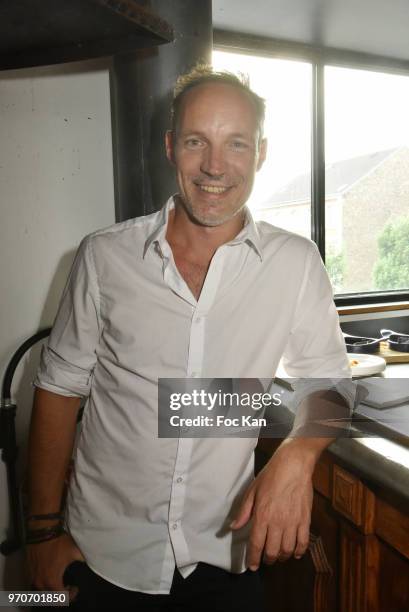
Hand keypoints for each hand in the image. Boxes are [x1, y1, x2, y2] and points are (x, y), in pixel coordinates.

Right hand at [26, 532, 85, 602]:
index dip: (70, 596)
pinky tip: (49, 576)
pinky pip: (35, 583)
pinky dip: (43, 584)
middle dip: (61, 595)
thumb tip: (92, 564)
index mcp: (52, 580)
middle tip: (68, 587)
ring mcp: (32, 577)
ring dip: (51, 590)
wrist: (42, 531)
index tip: (75, 588)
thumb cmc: (59, 543)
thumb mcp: (75, 551)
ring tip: (59, 582)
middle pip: (51, 598)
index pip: (61, 598)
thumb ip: (83, 560)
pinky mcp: (28, 571)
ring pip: (42, 591)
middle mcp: (40, 582)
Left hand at [230, 441, 313, 569]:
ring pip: (287, 550)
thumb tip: (234, 527)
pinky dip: (299, 551)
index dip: (253, 558)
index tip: (252, 566)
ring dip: (282, 557)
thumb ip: (244, 512)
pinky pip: (303, 542)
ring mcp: (293, 522)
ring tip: (278, 556)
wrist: (293, 466)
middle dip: (267, 560)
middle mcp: (277, 522)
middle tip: (265, 560)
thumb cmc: (270, 476)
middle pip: (272, 551)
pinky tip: (294, 553)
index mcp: (262, 515)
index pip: (256, 544)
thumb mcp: (252, 491)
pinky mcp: (305, 520)